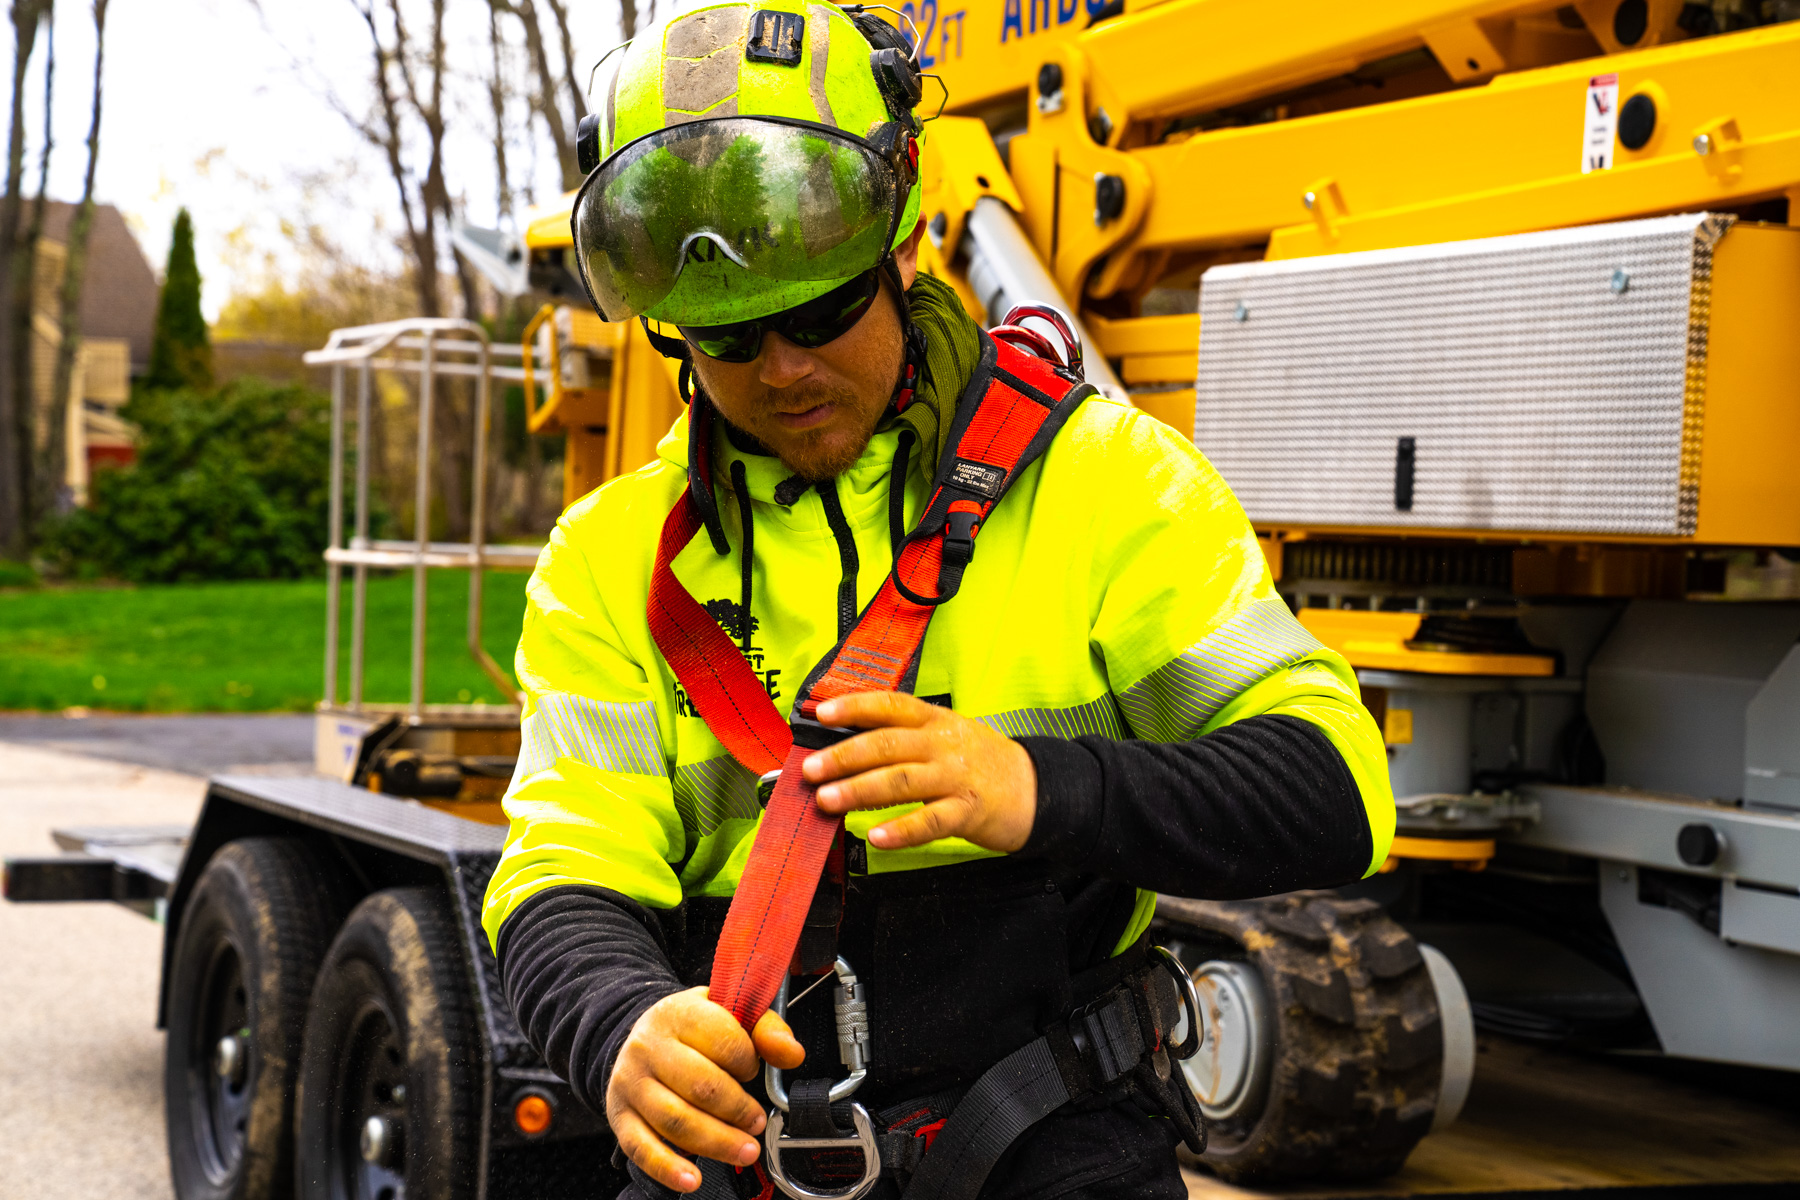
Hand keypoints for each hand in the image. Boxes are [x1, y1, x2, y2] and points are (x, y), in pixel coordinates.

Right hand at [606, 987, 805, 1192]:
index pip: (724, 1041)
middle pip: (701, 1086)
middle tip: (758, 1122)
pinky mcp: (620, 1115)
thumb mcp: (729, 1013)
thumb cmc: (691, 1028)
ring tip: (745, 1150)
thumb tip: (792, 1054)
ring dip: (717, 1143)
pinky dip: (668, 1169)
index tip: (753, 1071)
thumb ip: (765, 1030)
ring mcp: (630, 1082)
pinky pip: (641, 1148)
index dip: (748, 1062)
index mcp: (679, 1013)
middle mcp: (649, 1046)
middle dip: (739, 1110)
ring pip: (675, 1120)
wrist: (640, 1035)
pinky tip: (691, 1180)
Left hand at [803, 692, 1038, 851]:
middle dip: (843, 756)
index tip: (822, 714)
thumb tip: (846, 746)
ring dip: (859, 790)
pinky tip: (876, 838)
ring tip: (828, 800)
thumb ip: (905, 737)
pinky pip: (930, 822)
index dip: (854, 707)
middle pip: (886, 744)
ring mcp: (956, 777)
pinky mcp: (968, 811)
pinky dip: (901, 830)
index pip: (890, 705)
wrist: (1038, 789)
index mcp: (934, 721)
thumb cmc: (981, 763)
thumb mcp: (947, 735)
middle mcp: (943, 744)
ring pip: (901, 781)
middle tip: (810, 770)